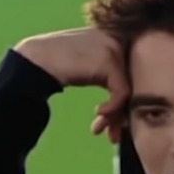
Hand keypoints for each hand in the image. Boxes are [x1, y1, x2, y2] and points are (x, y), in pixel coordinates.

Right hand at [14, 28, 128, 142]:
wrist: (36, 60)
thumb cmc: (63, 66)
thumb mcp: (94, 70)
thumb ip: (113, 79)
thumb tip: (132, 107)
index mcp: (121, 38)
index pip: (136, 76)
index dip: (126, 103)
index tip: (115, 124)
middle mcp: (122, 40)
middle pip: (136, 84)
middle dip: (123, 114)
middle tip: (113, 135)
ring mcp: (116, 48)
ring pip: (130, 90)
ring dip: (115, 115)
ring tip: (100, 129)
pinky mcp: (109, 60)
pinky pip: (122, 92)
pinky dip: (113, 107)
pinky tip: (98, 112)